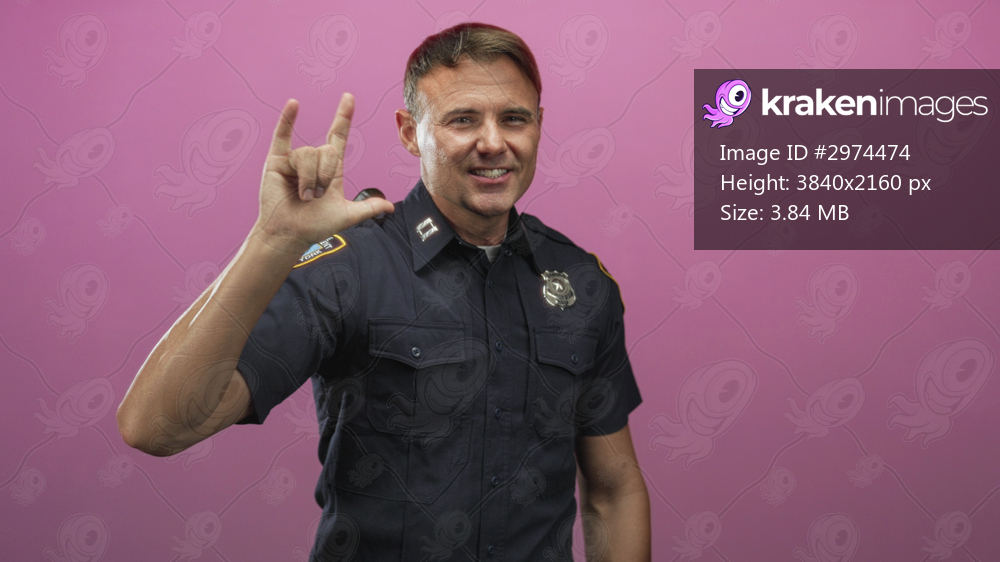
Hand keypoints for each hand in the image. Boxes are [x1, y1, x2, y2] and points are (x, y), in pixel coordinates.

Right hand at [252, 94, 393, 254]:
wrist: (290, 234)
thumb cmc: (314, 226)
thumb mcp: (346, 215)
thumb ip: (368, 208)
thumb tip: (390, 207)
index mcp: (330, 169)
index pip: (338, 136)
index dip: (343, 117)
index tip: (349, 98)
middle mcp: (313, 161)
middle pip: (327, 150)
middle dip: (324, 175)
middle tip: (315, 196)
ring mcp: (294, 160)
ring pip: (308, 154)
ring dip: (308, 178)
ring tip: (302, 195)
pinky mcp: (276, 161)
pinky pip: (282, 135)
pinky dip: (287, 119)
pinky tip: (294, 104)